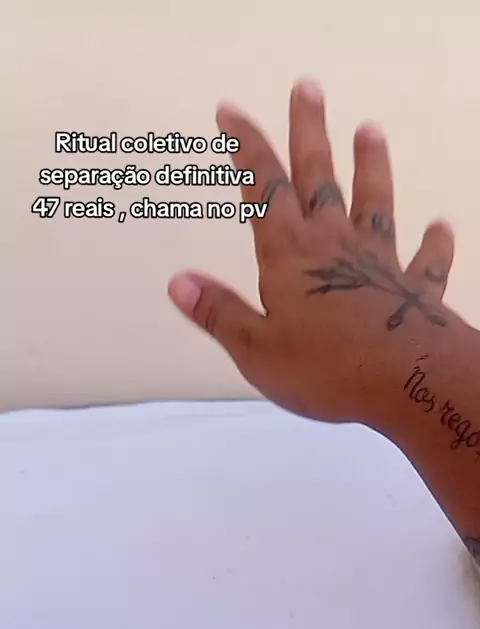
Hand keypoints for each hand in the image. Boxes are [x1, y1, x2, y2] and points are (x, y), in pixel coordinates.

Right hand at [168, 79, 453, 426]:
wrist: (406, 383)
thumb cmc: (326, 369)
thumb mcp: (256, 349)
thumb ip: (220, 313)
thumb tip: (179, 283)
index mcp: (289, 255)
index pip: (262, 189)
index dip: (245, 148)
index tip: (231, 113)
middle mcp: (334, 246)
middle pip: (319, 177)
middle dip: (309, 131)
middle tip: (307, 88)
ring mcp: (378, 263)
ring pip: (374, 203)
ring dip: (371, 166)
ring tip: (370, 131)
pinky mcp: (413, 289)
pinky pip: (426, 261)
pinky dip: (434, 244)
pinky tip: (441, 227)